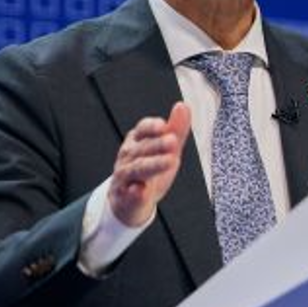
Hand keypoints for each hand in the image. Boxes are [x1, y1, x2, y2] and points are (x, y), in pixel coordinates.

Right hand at [109, 102, 191, 226]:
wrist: (130, 201)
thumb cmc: (149, 170)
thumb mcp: (167, 149)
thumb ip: (176, 129)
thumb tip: (183, 106)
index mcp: (137, 141)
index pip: (142, 129)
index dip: (151, 126)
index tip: (163, 125)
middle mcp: (128, 156)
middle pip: (142, 148)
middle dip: (157, 144)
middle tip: (173, 141)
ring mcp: (124, 176)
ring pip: (136, 169)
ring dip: (152, 165)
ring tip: (169, 161)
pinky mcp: (124, 196)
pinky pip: (128, 194)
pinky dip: (134, 192)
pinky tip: (140, 190)